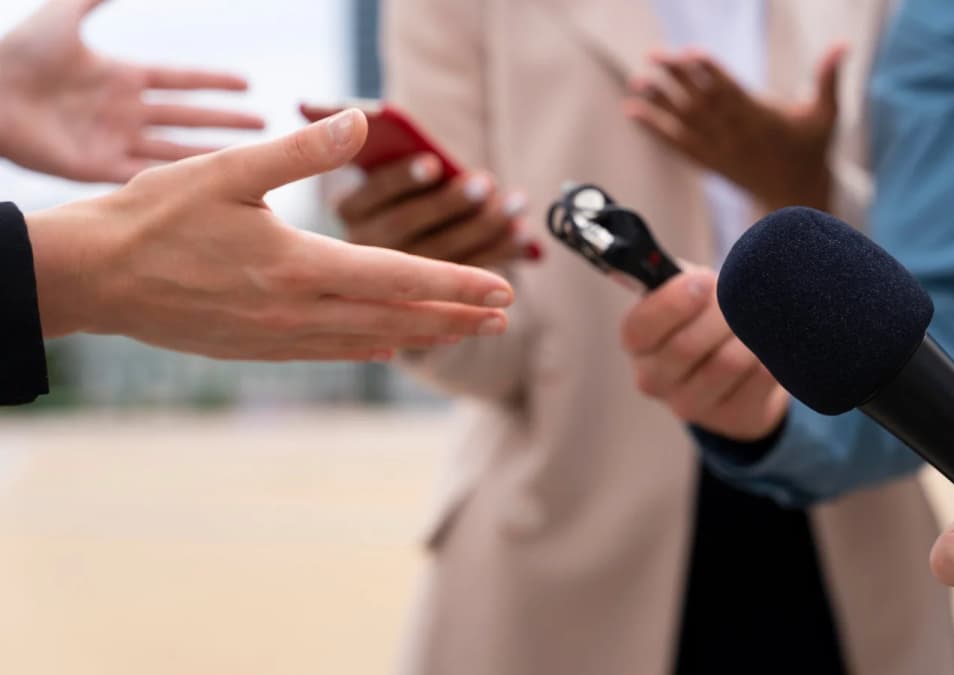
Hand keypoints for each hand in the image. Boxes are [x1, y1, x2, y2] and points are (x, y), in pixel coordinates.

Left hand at [0, 0, 263, 182]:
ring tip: (249, 156)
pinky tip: (209, 182)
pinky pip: (147, 174)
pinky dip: (178, 178)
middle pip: (189, 116)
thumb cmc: (18, 53)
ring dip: (212, 153)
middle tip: (266, 125)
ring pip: (177, 150)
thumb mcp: (64, 16)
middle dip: (228, 121)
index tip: (248, 84)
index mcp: (120, 76)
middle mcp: (124, 111)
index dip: (214, 81)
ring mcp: (114, 141)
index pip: (180, 79)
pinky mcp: (97, 168)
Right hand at [25, 109, 513, 361]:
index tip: (504, 289)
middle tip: (504, 319)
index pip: (399, 277)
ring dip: (422, 335)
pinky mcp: (258, 349)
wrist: (94, 277)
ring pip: (368, 341)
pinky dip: (369, 347)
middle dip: (455, 317)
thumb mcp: (229, 171)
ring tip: (463, 334)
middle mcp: (297, 312)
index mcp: (299, 266)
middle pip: (396, 317)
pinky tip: (390, 347)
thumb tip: (360, 121)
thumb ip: (301, 150)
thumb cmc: (156, 217)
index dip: (456, 284)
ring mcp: (278, 338)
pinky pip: (330, 352)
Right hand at [620, 269, 787, 440]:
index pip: (640, 328)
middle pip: (687, 345)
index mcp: (638, 344)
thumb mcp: (685, 292)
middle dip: (722, 312)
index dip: (673, 302)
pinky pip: (761, 376)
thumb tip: (699, 279)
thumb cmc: (704, 317)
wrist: (736, 368)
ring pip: (729, 361)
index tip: (705, 281)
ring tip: (758, 315)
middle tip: (741, 294)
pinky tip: (769, 341)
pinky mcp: (732, 417)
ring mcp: (692, 405)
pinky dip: (772, 350)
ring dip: (750, 330)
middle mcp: (655, 380)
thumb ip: (684, 280)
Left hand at [624, 45, 845, 211]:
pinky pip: (677, 145)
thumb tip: (844, 45)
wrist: (796, 199)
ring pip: (685, 122)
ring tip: (637, 81)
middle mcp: (736, 135)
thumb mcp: (827, 116)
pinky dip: (655, 128)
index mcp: (762, 119)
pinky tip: (633, 112)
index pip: (731, 91)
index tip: (692, 54)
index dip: (711, 72)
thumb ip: (829, 79)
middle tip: (653, 56)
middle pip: (701, 102)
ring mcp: (720, 150)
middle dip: (676, 79)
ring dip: (659, 102)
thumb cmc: (812, 152)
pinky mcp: (709, 162)